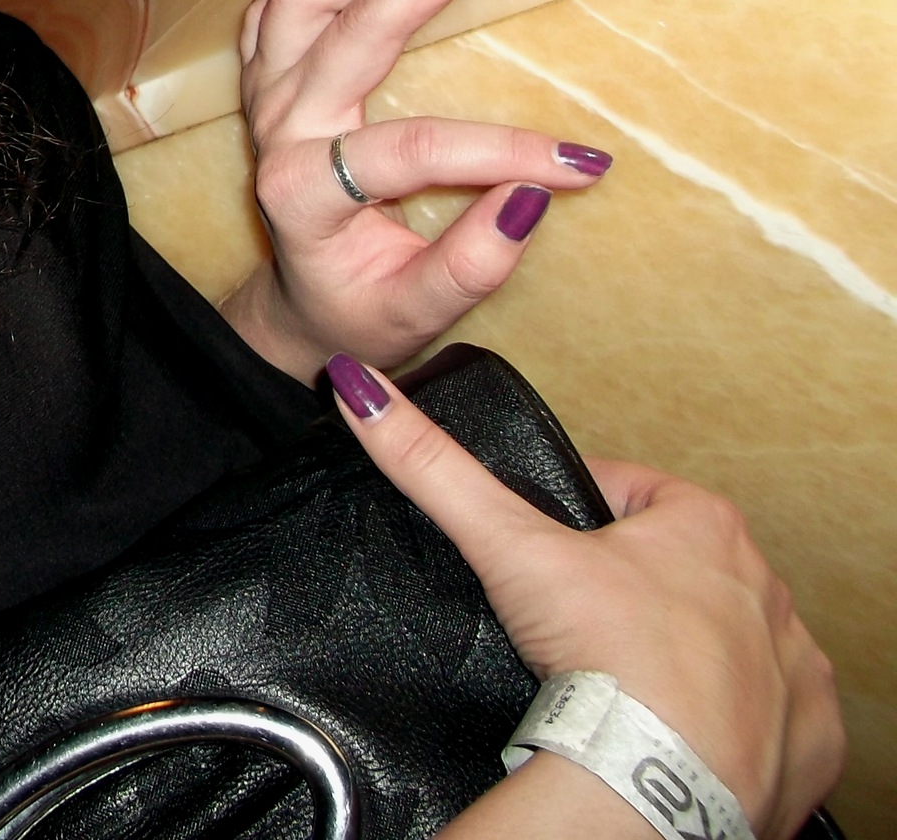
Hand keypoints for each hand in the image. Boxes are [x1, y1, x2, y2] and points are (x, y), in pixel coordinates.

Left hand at [219, 0, 614, 377]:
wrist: (296, 304)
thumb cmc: (360, 308)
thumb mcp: (416, 314)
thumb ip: (470, 265)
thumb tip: (531, 200)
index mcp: (306, 192)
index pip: (409, 149)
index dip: (500, 150)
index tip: (582, 162)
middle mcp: (279, 130)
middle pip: (349, 31)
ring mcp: (266, 97)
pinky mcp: (267, 79)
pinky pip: (283, 6)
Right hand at [331, 357, 844, 839]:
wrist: (661, 777)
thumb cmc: (607, 654)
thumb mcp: (508, 546)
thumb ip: (433, 467)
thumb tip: (363, 392)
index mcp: (703, 526)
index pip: (630, 493)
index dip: (576, 519)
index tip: (546, 555)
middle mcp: (762, 586)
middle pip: (680, 566)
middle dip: (631, 587)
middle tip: (575, 624)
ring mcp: (790, 662)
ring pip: (729, 637)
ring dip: (685, 652)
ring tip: (620, 680)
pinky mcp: (807, 733)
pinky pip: (771, 712)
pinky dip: (729, 718)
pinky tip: (679, 726)